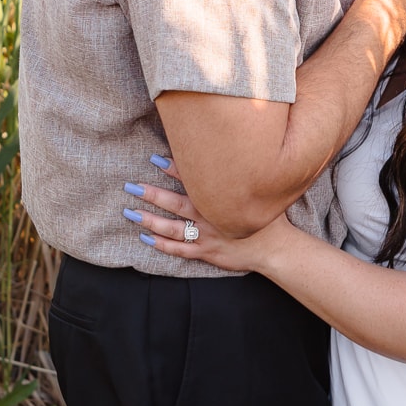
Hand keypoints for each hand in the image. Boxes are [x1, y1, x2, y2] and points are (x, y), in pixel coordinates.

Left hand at [122, 157, 283, 271]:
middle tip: (131, 186)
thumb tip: (235, 153)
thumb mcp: (259, 192)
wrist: (275, 248)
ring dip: (150, 220)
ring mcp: (206, 236)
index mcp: (221, 199)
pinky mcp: (206, 252)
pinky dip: (162, 245)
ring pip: (172, 228)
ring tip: (131, 212)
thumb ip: (244, 175)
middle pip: (176, 204)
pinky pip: (179, 250)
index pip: (193, 180)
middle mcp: (211, 216)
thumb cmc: (267, 217)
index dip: (173, 168)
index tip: (154, 159)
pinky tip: (146, 237)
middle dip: (152, 194)